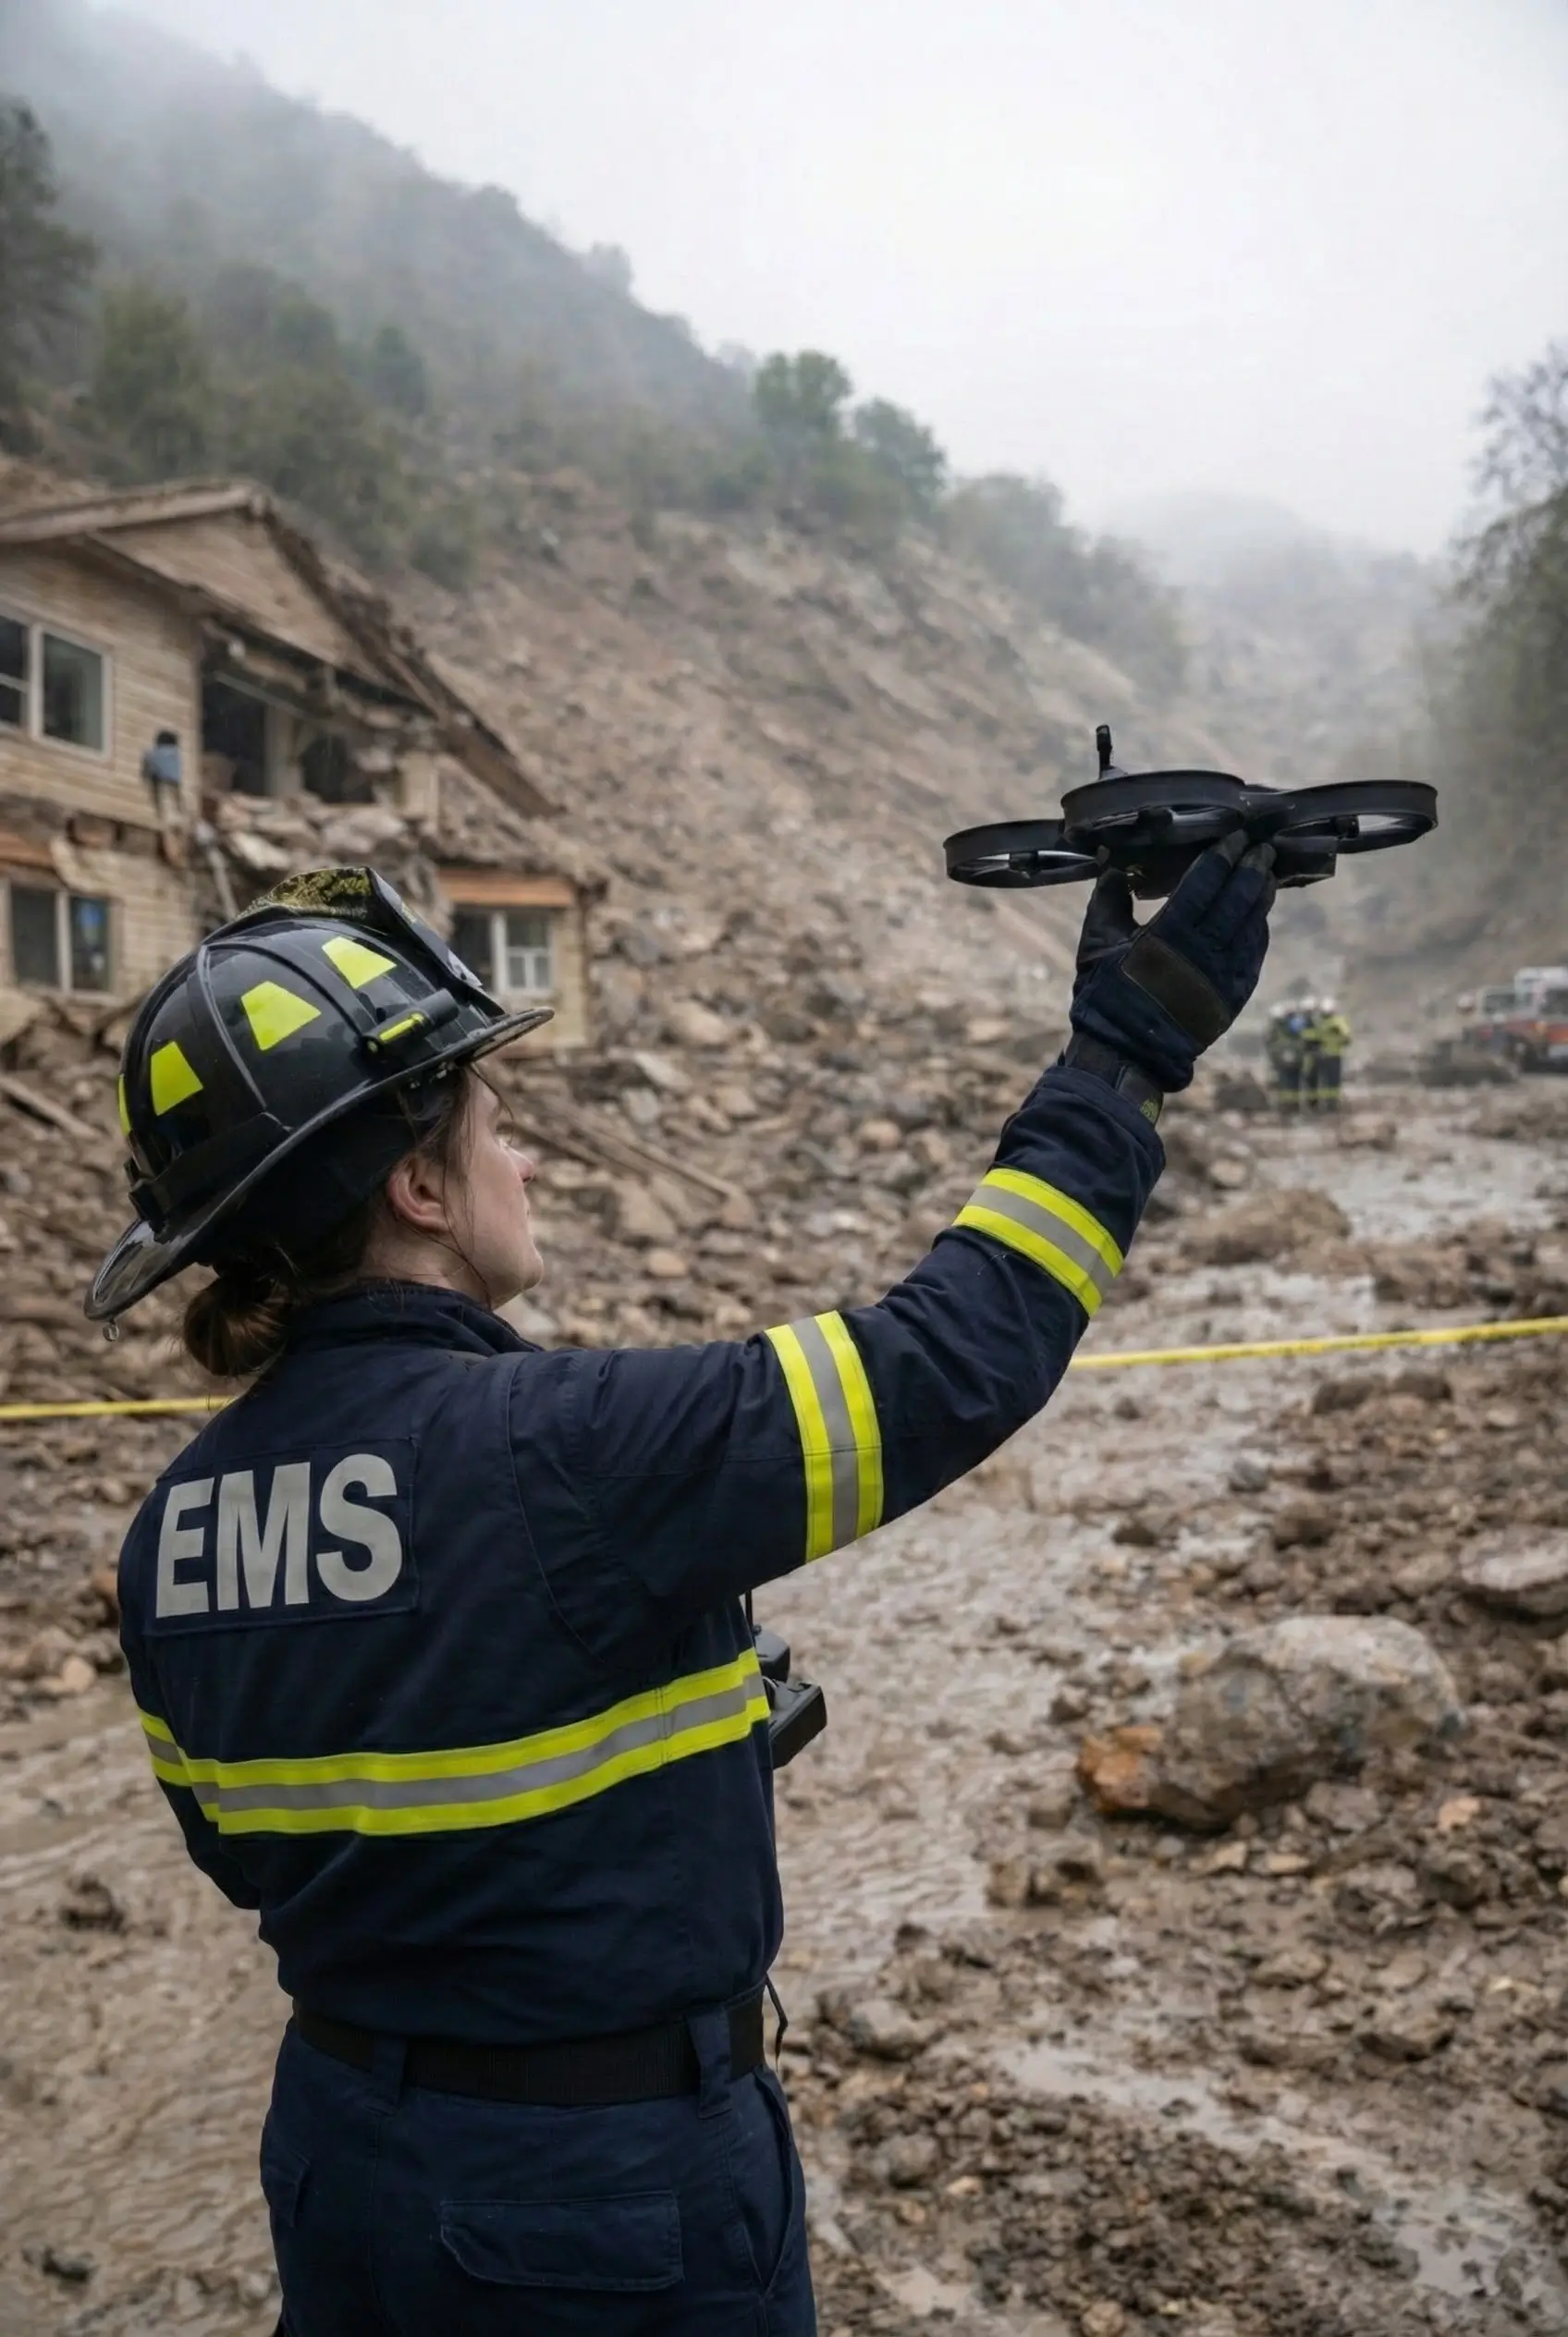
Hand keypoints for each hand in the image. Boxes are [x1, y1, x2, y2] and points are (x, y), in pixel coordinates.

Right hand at [1068, 832, 1276, 1092]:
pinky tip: (1258, 916)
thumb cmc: (1106, 997)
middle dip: (1252, 868)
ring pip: (1253, 923)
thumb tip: (1114, 867)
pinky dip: (1258, 929)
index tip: (1236, 837)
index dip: (1223, 856)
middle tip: (1261, 847)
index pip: (1207, 882)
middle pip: (1239, 897)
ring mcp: (1224, 974)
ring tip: (1266, 874)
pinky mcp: (1234, 995)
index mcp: (1169, 933)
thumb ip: (1108, 901)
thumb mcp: (1096, 944)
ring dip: (1262, 895)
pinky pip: (1254, 953)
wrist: (1127, 1054)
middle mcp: (1204, 950)